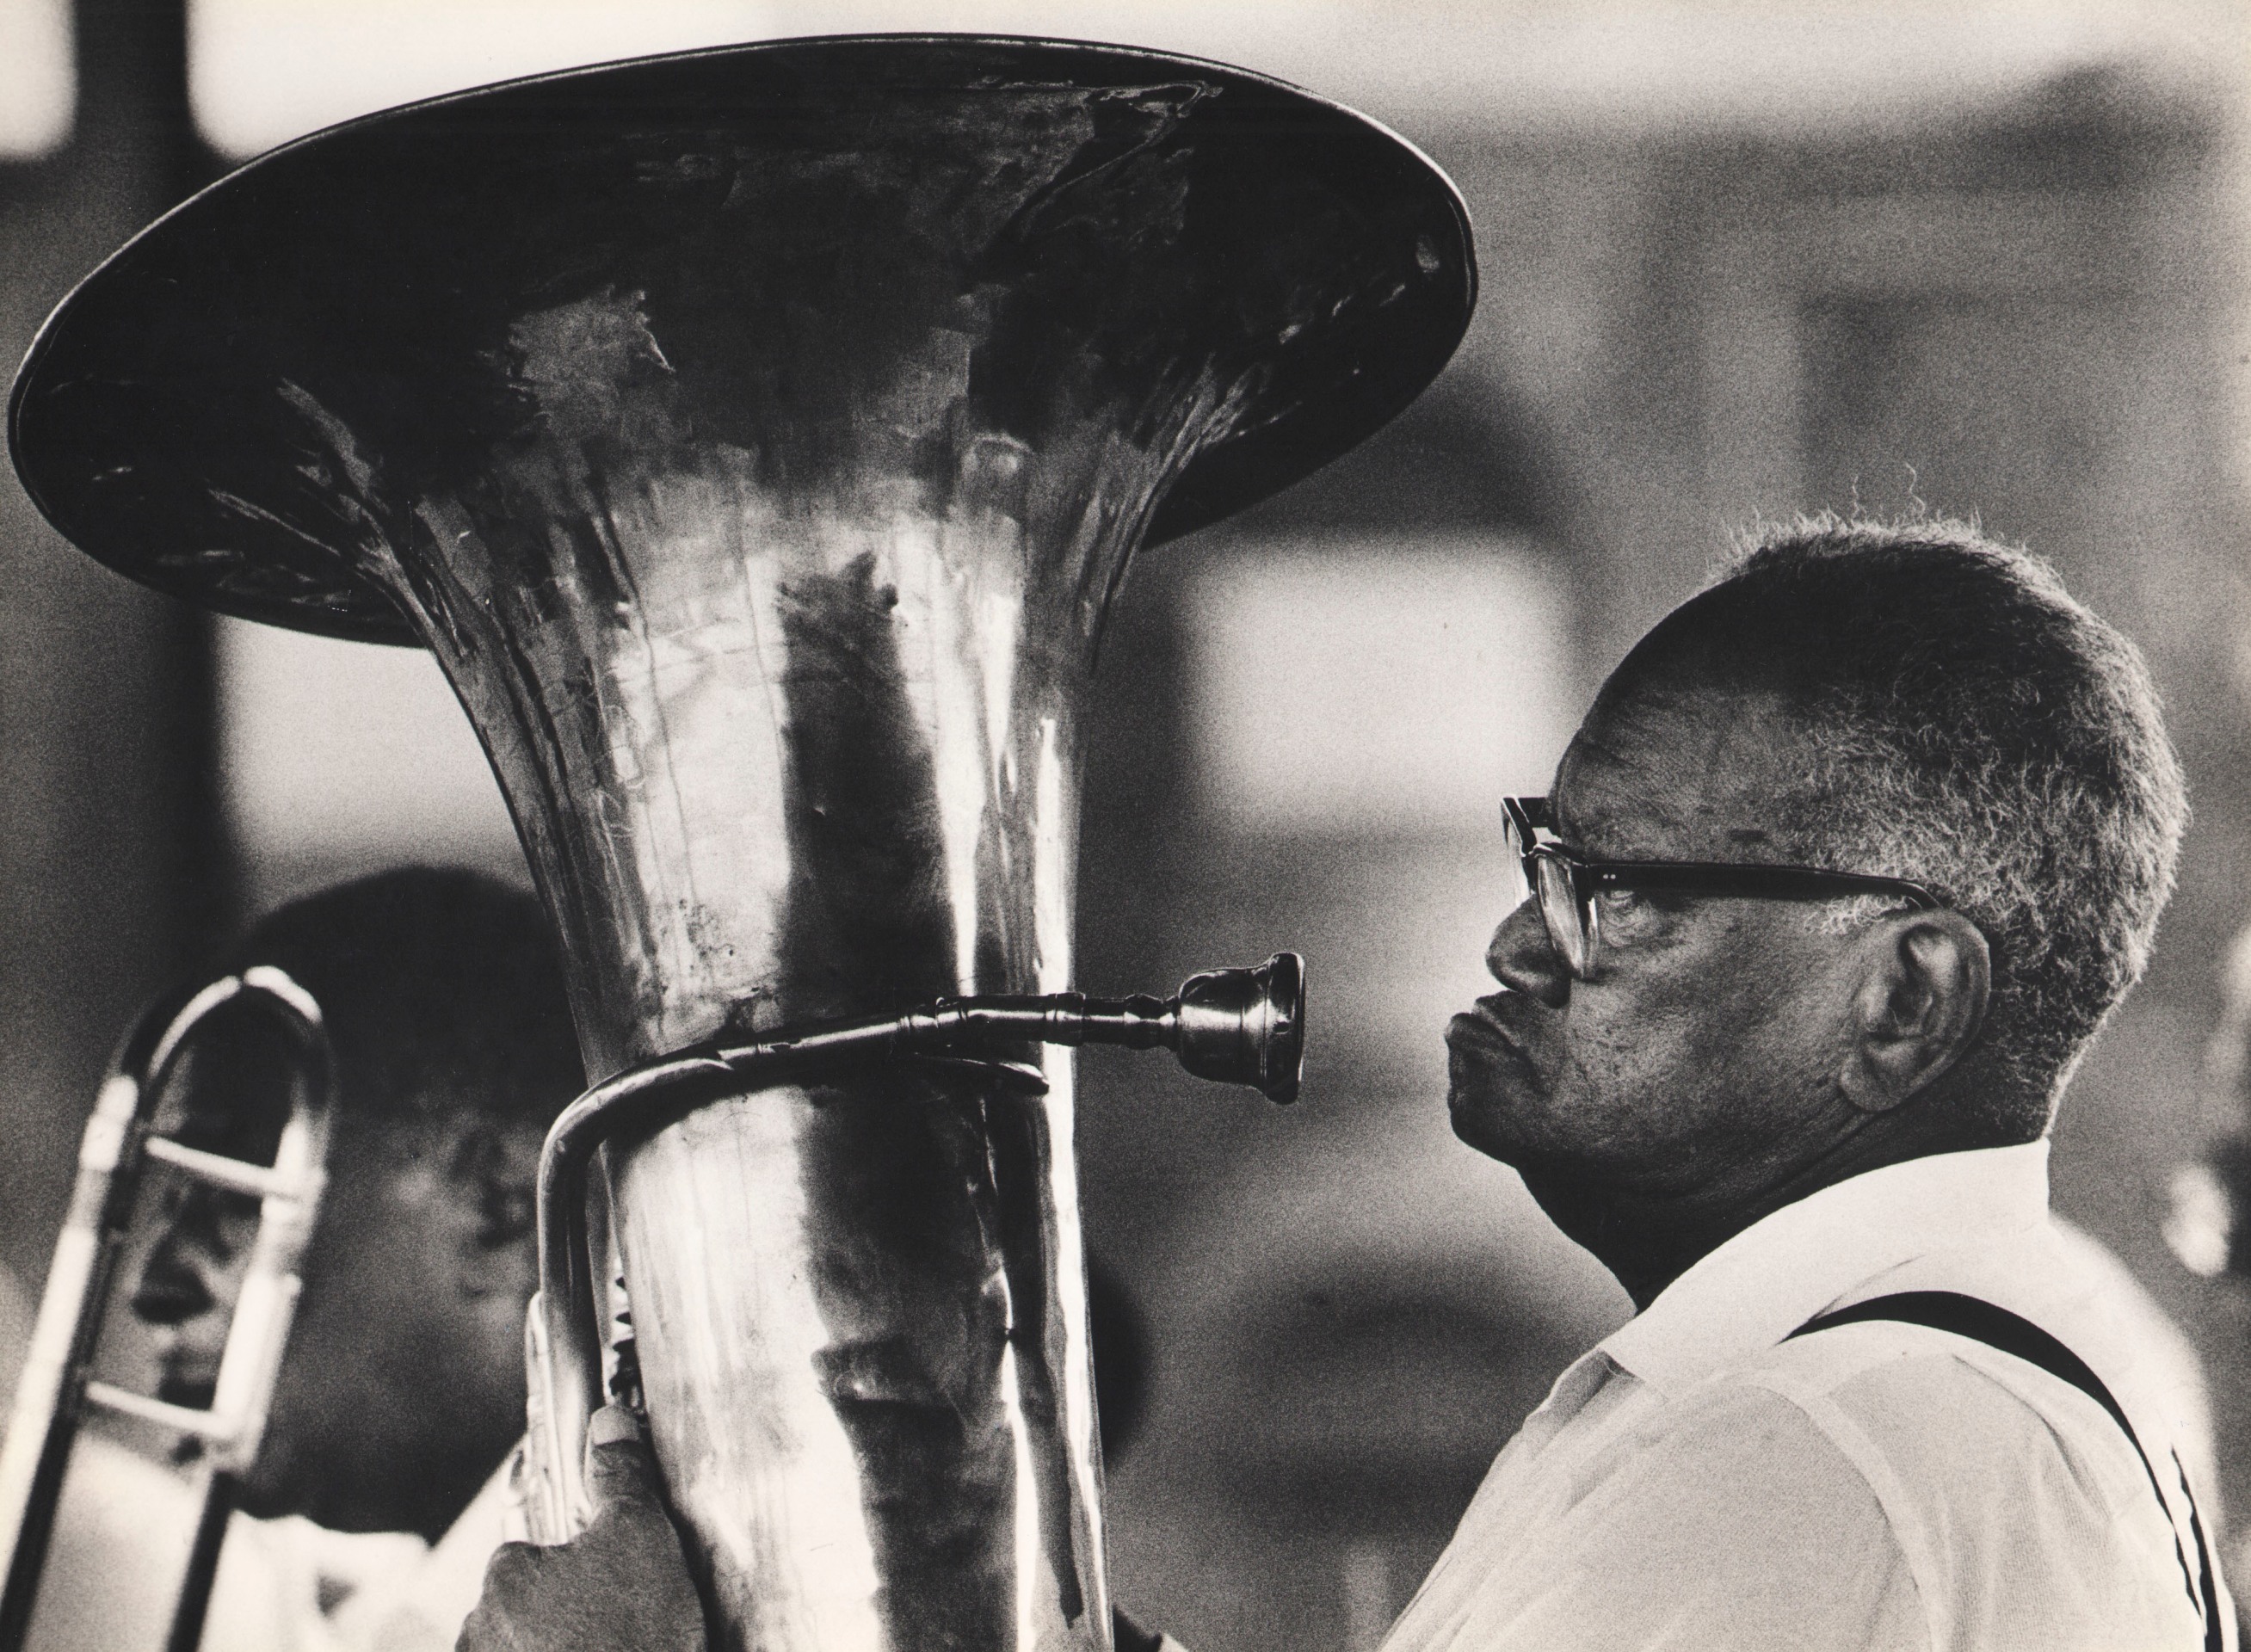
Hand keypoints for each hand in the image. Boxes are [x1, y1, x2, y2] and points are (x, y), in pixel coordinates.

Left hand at [458, 1407, 706, 1651]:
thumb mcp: (643, 1538)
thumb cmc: (633, 1637)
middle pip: (521, 1610)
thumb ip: (621, 1477)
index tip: (613, 1593)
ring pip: (517, 1651)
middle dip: (557, 1619)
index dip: (579, 1571)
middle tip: (613, 1633)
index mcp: (508, 1574)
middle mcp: (478, 1630)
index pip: (534, 1556)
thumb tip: (609, 1420)